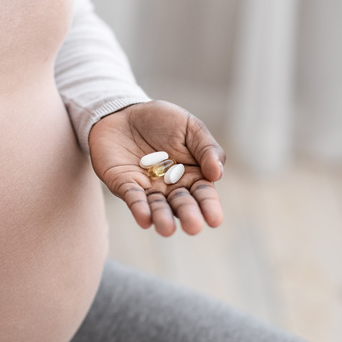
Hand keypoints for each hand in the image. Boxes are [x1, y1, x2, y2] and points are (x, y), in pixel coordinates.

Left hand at [89, 100, 225, 235]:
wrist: (124, 112)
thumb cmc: (161, 120)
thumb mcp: (190, 127)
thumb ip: (206, 148)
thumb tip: (217, 174)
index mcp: (193, 174)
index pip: (203, 194)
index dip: (209, 206)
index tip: (214, 220)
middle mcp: (171, 186)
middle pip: (181, 204)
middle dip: (187, 215)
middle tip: (192, 227)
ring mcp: (147, 187)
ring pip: (157, 206)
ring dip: (162, 218)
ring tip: (167, 230)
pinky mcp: (124, 184)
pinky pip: (133, 198)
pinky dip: (138, 208)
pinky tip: (144, 218)